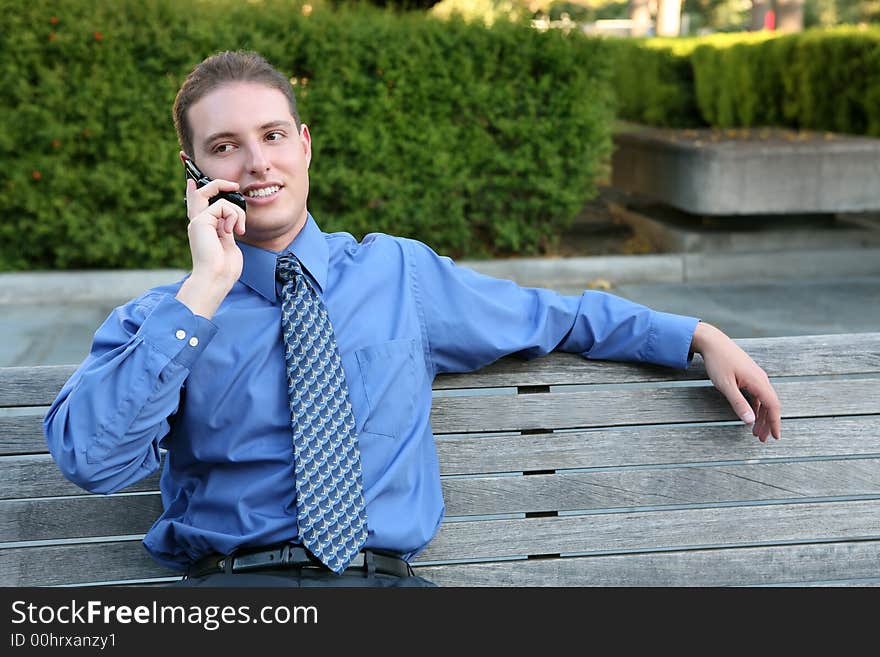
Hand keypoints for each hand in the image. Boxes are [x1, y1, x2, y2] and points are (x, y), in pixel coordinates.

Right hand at [175, 177, 246, 318]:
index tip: (191, 182)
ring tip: (239, 230)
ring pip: (221, 200)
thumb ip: (227, 229)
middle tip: (234, 185)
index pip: (197, 207)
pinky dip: (234, 216)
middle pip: (200, 195)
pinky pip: (223, 205)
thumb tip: (231, 219)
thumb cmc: (225, 269)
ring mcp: (198, 221)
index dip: (193, 193)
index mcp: (204, 231)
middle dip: (217, 184)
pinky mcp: (201, 220)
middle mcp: (198, 224)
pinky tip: (232, 231)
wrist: (215, 277)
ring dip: (238, 213)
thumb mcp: (229, 244)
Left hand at [691, 322, 780, 441]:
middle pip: (770, 405)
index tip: (775, 437)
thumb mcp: (725, 385)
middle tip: (762, 439)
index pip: (773, 406)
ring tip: (755, 431)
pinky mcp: (749, 375)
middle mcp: (761, 379)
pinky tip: (752, 414)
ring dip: (761, 416)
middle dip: (767, 423)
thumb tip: (750, 421)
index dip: (775, 422)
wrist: (712, 341)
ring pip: (764, 400)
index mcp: (758, 381)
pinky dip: (756, 406)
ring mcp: (756, 376)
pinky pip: (757, 394)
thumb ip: (738, 403)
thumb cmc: (718, 362)